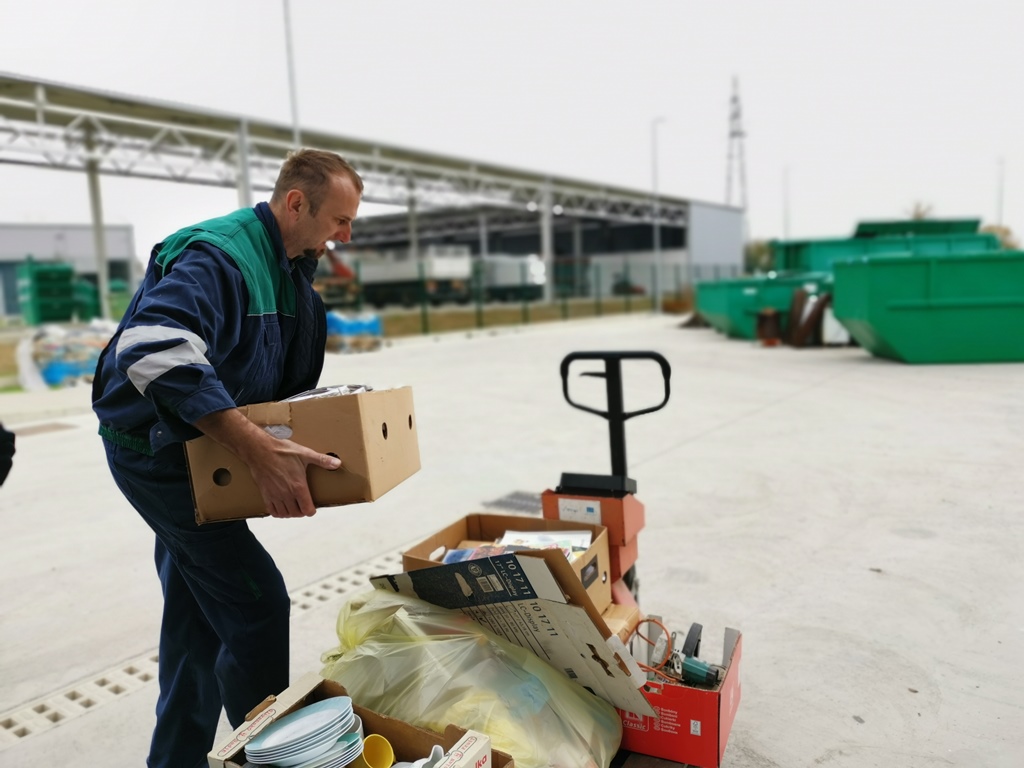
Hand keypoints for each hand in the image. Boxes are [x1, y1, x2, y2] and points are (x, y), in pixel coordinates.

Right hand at [195, 408, 341, 518]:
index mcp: (298, 487)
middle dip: (302, 511)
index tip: (313, 506)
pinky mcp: (265, 494)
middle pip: (296, 514)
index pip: (307, 510)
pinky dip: (277, 511)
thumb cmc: (282, 451)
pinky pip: (272, 510)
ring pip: (284, 514)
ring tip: (294, 506)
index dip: (311, 510)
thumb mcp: (305, 454)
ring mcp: (275, 495)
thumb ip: (322, 460)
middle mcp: (286, 494)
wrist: (259, 450)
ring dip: (290, 513)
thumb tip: (338, 463)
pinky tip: (281, 505)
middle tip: (304, 505)